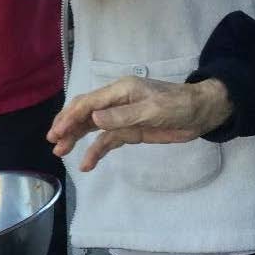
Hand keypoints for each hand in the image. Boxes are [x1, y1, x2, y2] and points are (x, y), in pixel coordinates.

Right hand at [47, 76, 231, 171]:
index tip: (57, 132)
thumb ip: (123, 116)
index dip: (71, 116)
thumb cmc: (178, 106)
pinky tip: (87, 163)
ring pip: (93, 127)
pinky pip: (108, 140)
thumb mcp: (152, 111)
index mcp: (120, 91)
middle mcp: (116, 102)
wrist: (201, 113)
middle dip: (68, 125)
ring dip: (77, 138)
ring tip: (60, 152)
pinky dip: (96, 150)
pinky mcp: (131, 131)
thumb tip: (94, 120)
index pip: (89, 103)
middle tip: (53, 141)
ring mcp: (122, 117)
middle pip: (86, 113)